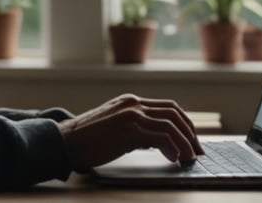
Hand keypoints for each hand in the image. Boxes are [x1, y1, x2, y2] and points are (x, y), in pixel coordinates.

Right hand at [56, 94, 203, 169]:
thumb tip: (160, 142)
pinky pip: (161, 137)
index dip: (184, 123)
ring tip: (189, 157)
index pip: (167, 107)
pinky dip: (172, 147)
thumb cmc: (87, 139)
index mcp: (130, 101)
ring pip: (170, 124)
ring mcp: (131, 116)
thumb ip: (135, 128)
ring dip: (185, 142)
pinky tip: (174, 158)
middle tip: (196, 150)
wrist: (64, 142)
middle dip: (190, 132)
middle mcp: (133, 104)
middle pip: (174, 113)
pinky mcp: (128, 131)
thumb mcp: (114, 126)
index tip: (191, 139)